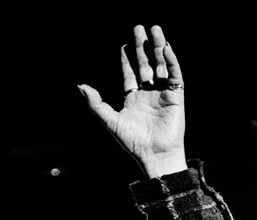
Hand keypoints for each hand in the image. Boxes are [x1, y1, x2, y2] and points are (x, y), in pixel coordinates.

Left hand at [78, 24, 186, 177]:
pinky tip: (166, 47)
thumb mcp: (110, 120)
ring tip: (154, 29)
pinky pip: (174, 74)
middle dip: (142, 47)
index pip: (130, 74)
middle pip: (145, 65)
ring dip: (157, 48)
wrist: (154, 155)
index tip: (124, 45)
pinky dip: (171, 61)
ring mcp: (162, 94)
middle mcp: (147, 94)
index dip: (127, 60)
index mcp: (132, 100)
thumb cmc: (132, 142)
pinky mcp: (176, 96)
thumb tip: (80, 86)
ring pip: (160, 66)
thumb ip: (95, 103)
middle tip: (138, 28)